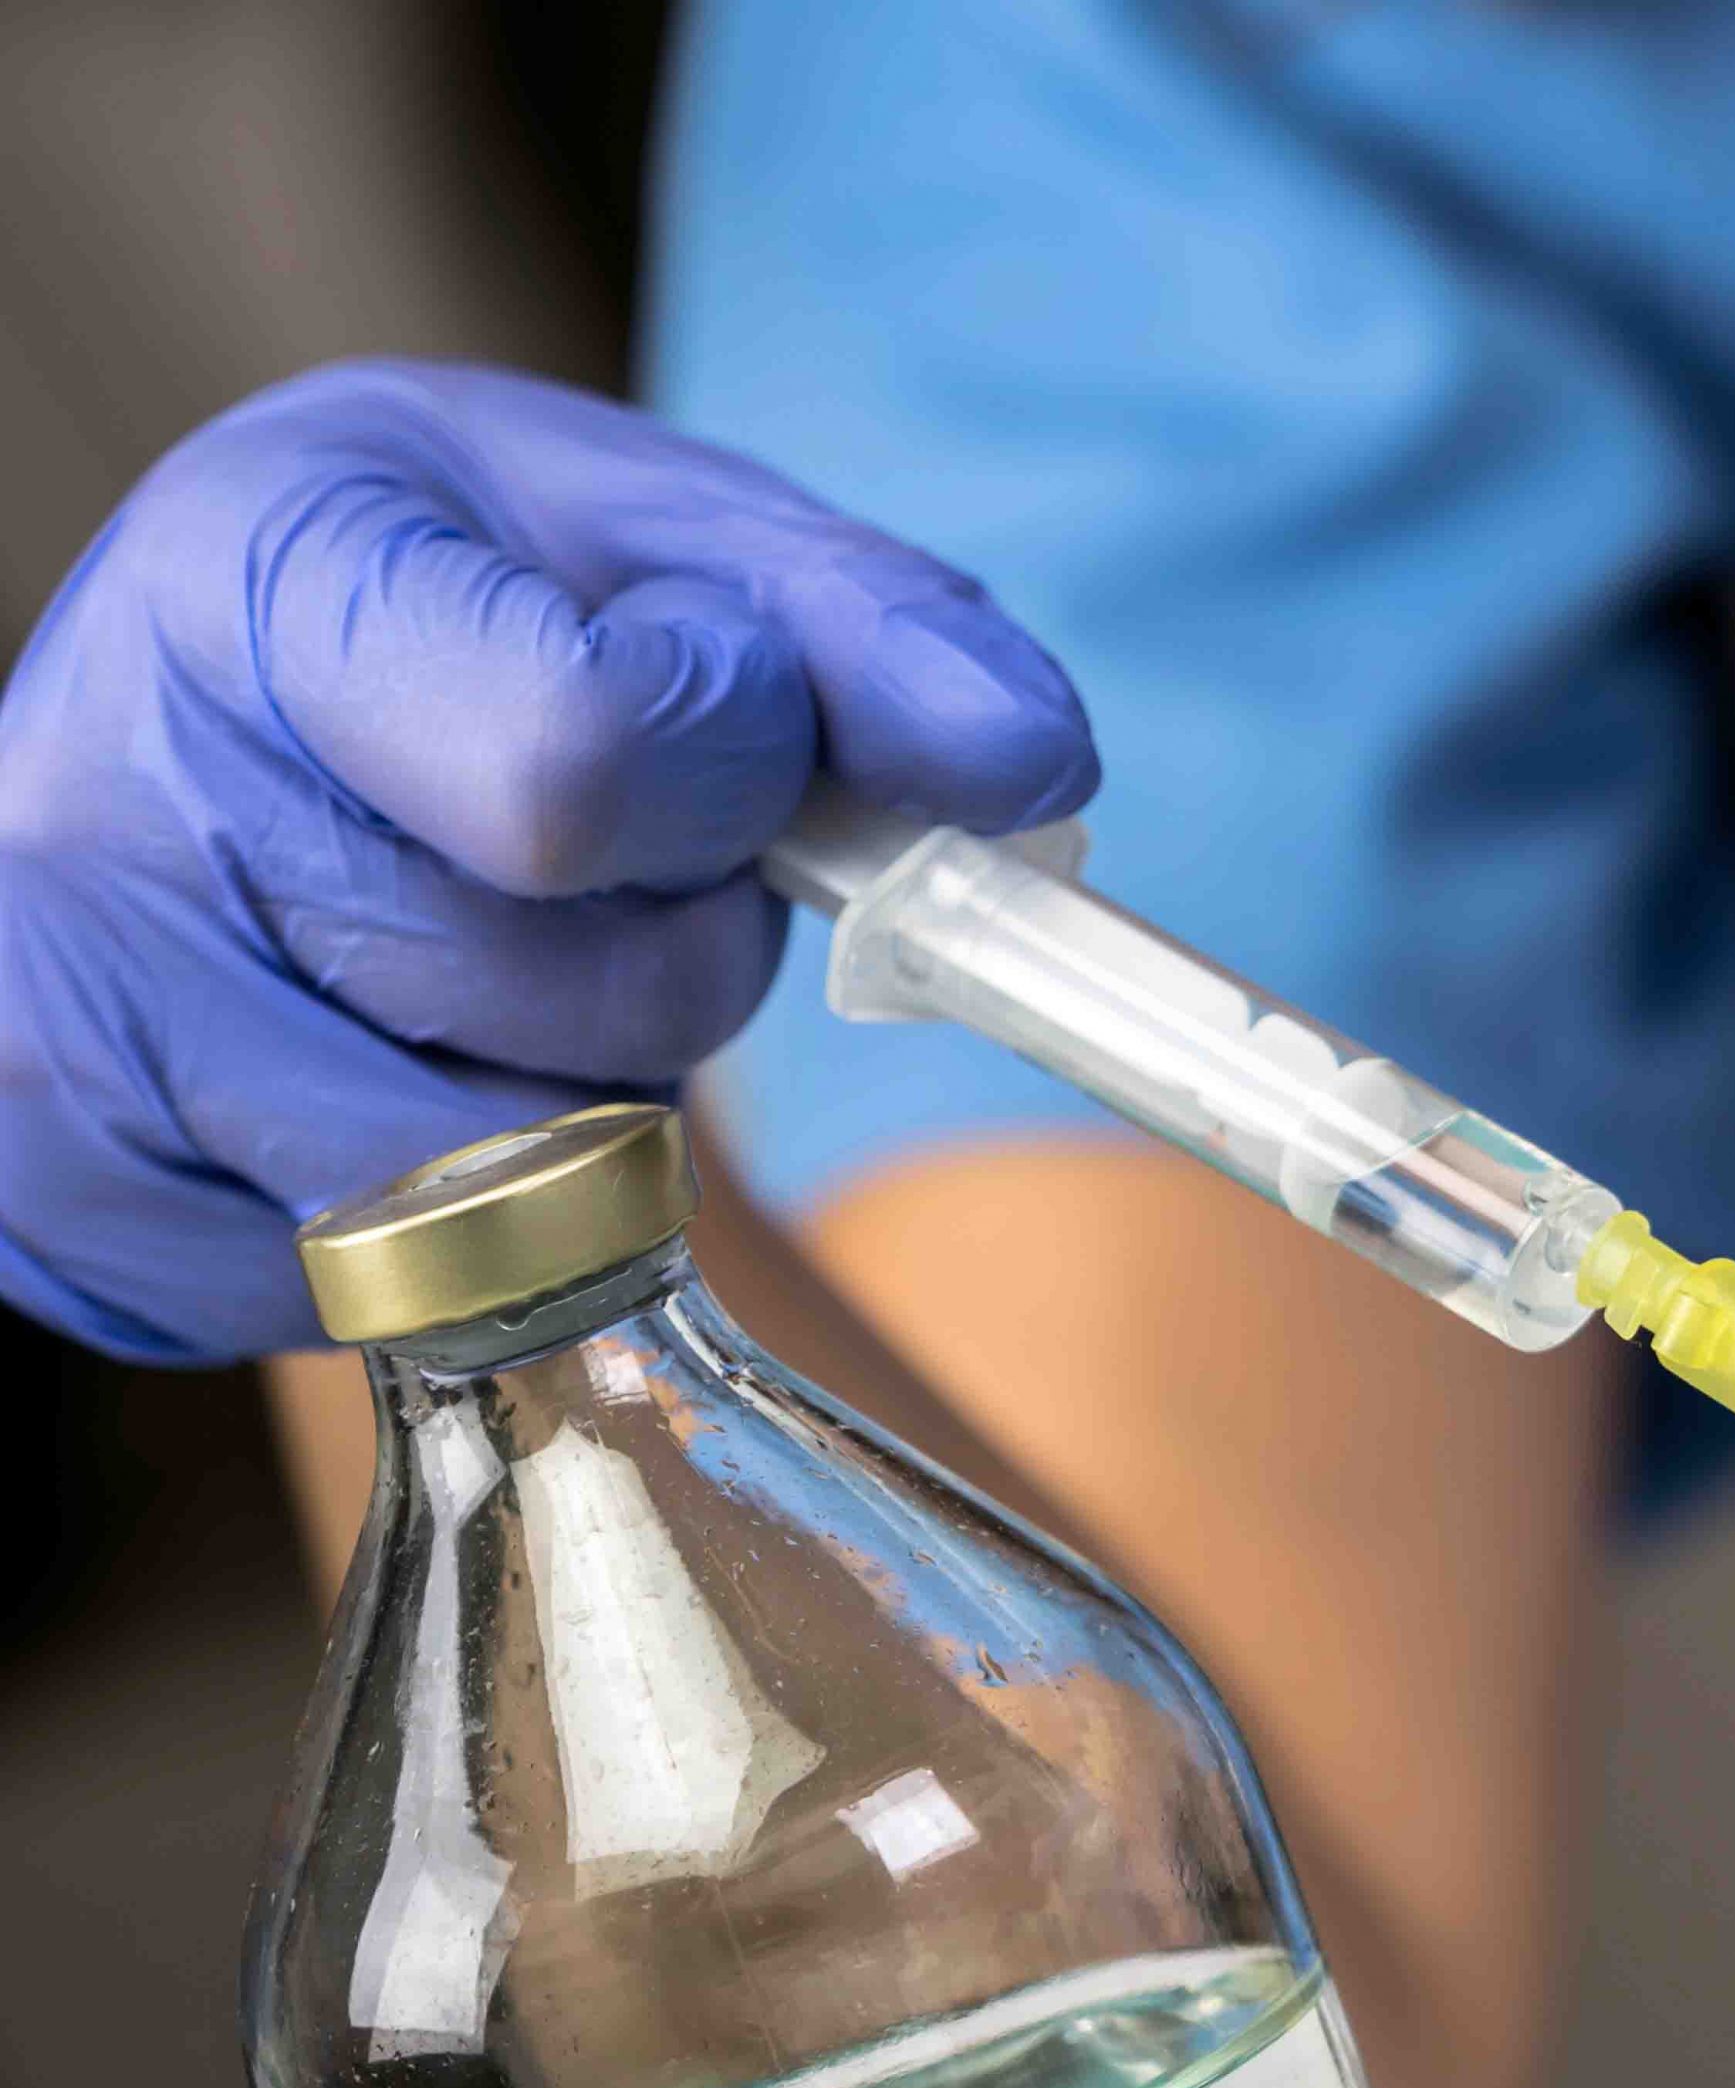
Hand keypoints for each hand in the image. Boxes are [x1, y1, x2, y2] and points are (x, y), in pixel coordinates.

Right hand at [0, 358, 1093, 1361]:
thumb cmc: (455, 616)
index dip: (726, 780)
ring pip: (523, 1182)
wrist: (198, 741)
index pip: (581, 766)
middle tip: (583, 872)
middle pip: (587, 1003)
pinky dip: (474, 1212)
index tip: (720, 728)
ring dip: (585, 1104)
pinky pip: (424, 1290)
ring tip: (480, 969)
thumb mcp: (650, 539)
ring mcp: (68, 1024)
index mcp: (260, 574)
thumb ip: (859, 627)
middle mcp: (108, 798)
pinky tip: (377, 1067)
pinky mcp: (75, 1213)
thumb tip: (1027, 760)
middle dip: (674, 961)